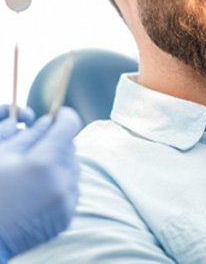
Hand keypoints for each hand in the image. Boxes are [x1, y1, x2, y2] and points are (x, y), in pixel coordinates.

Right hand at [0, 107, 81, 260]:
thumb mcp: (2, 156)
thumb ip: (28, 135)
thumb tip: (48, 121)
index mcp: (43, 162)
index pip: (70, 126)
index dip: (65, 116)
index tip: (58, 114)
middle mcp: (60, 181)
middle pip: (71, 147)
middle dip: (57, 143)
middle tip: (38, 148)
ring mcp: (66, 200)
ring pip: (74, 167)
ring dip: (60, 164)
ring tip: (35, 173)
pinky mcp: (67, 215)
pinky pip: (72, 189)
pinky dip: (61, 184)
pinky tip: (39, 190)